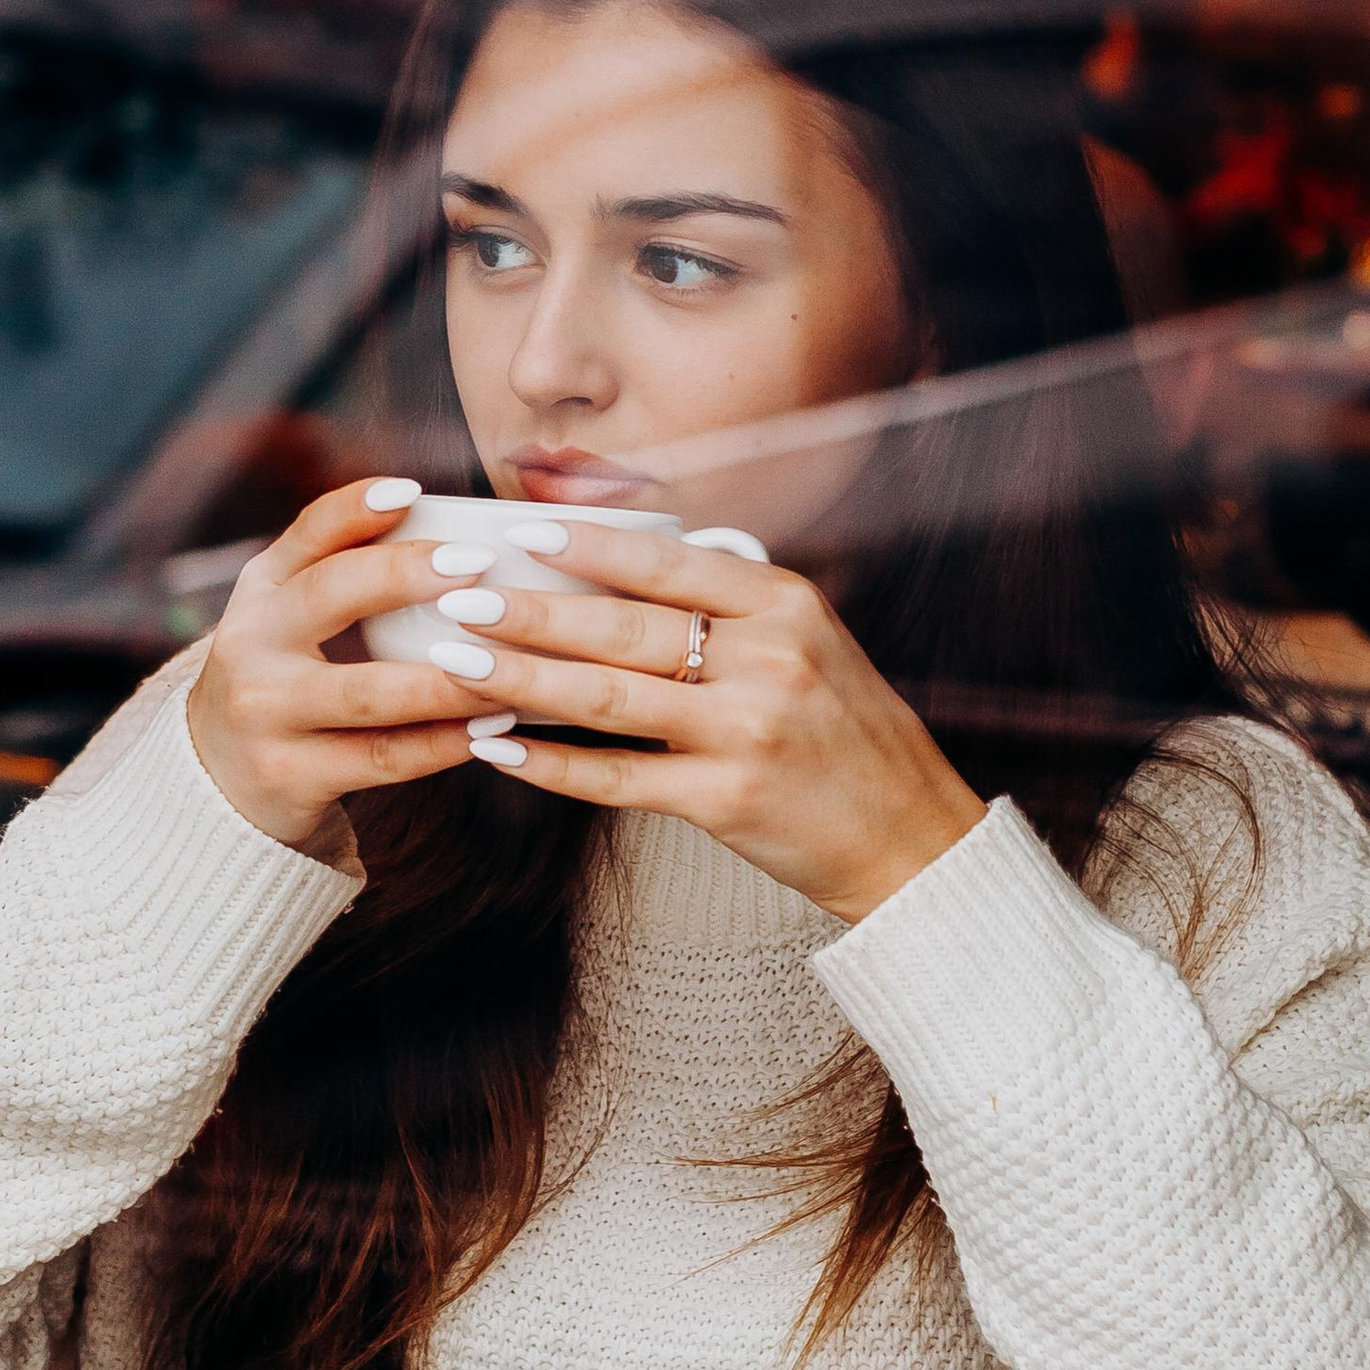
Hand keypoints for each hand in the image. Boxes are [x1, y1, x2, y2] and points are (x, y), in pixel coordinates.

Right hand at [185, 480, 513, 848]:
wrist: (215, 779)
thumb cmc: (280, 678)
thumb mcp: (285, 615)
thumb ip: (338, 565)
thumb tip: (434, 513)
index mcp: (261, 591)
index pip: (306, 533)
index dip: (356, 507)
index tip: (412, 491)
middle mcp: (252, 644)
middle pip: (331, 594)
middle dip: (406, 576)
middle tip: (477, 566)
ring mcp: (267, 713)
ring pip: (369, 692)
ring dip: (447, 679)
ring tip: (508, 666)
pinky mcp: (291, 774)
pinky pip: (382, 757)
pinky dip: (442, 743)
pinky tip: (488, 728)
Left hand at [425, 520, 985, 924]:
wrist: (913, 839)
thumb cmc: (849, 735)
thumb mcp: (812, 643)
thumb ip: (734, 605)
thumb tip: (630, 561)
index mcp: (786, 606)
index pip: (668, 563)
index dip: (587, 544)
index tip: (519, 530)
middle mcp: (769, 659)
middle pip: (623, 625)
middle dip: (530, 609)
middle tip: (459, 596)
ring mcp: (747, 732)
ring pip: (608, 696)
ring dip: (521, 677)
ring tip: (456, 660)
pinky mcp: (727, 802)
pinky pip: (618, 778)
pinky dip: (550, 763)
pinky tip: (499, 749)